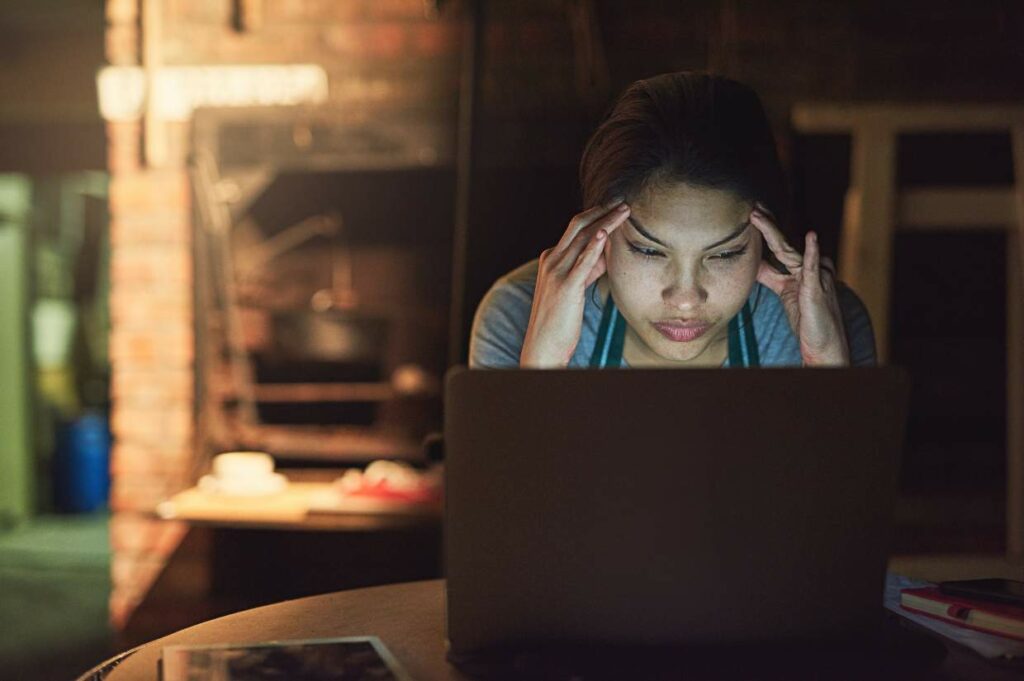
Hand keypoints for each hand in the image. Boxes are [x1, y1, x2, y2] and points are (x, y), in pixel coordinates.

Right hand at [520, 199, 630, 367]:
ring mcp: (556, 272)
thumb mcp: (575, 287)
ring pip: (583, 238)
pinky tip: (606, 233)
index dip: (597, 216)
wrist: (543, 345)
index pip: (575, 230)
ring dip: (606, 221)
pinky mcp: (566, 286)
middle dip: (602, 211)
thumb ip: (589, 269)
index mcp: (551, 259)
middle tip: (623, 201)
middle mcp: (551, 260)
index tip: (615, 207)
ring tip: (624, 210)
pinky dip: (594, 245)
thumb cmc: (560, 320)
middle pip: (578, 226)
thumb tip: (606, 253)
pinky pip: (582, 261)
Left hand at [750, 204, 849, 366]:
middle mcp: (809, 269)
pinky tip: (811, 236)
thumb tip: (754, 264)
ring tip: (758, 217)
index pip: (778, 247)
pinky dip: (811, 251)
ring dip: (773, 232)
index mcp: (799, 270)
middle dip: (766, 225)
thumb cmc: (807, 320)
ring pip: (790, 251)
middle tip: (751, 207)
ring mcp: (815, 277)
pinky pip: (813, 268)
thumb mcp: (784, 293)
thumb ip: (771, 277)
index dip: (764, 231)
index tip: (749, 216)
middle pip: (782, 244)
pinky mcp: (818, 289)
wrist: (824, 346)